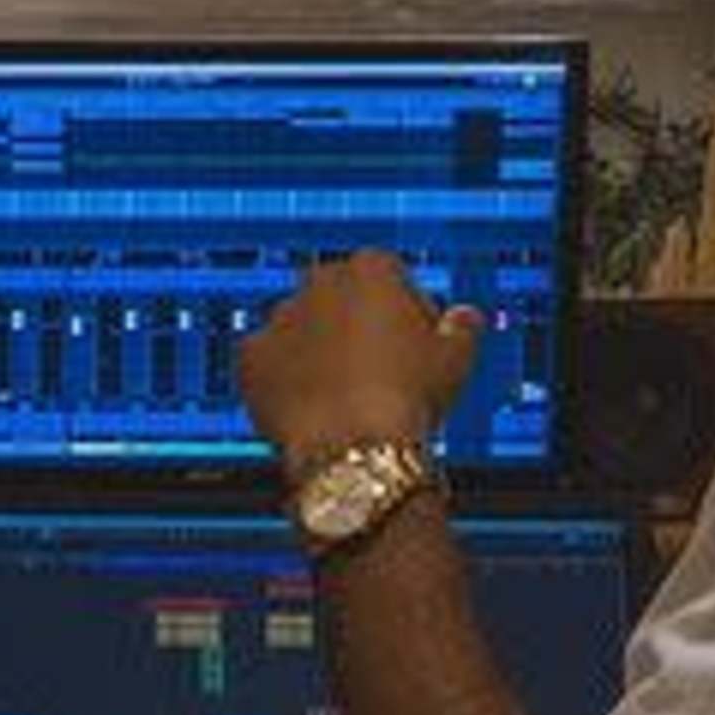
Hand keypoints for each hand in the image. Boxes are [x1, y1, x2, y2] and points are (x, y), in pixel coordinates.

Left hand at [236, 252, 482, 471]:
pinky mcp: (250, 356)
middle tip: (375, 370)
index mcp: (372, 269)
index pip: (388, 276)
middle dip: (353, 326)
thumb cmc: (404, 398)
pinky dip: (277, 378)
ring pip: (299, 328)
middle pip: (339, 298)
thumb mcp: (456, 359)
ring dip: (314, 350)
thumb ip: (462, 327)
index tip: (412, 342)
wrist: (352, 446)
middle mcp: (319, 282)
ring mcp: (280, 317)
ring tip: (340, 395)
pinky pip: (263, 361)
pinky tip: (302, 403)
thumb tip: (465, 318)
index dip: (403, 312)